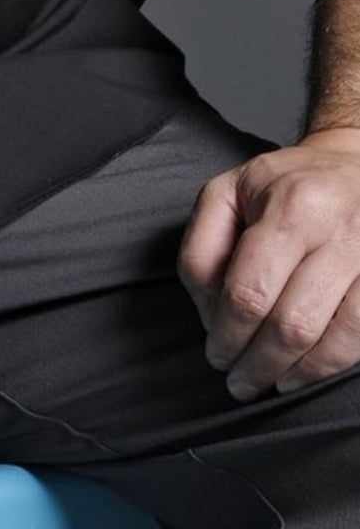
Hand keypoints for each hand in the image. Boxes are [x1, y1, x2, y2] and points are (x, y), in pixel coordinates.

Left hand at [177, 126, 359, 400]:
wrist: (354, 166)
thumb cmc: (283, 186)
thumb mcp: (228, 193)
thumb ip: (203, 247)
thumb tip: (210, 313)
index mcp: (290, 205)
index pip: (250, 291)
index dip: (228, 335)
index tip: (216, 354)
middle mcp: (338, 232)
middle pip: (291, 323)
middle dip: (258, 363)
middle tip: (240, 382)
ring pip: (333, 339)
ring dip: (296, 373)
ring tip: (272, 381)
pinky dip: (330, 364)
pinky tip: (306, 371)